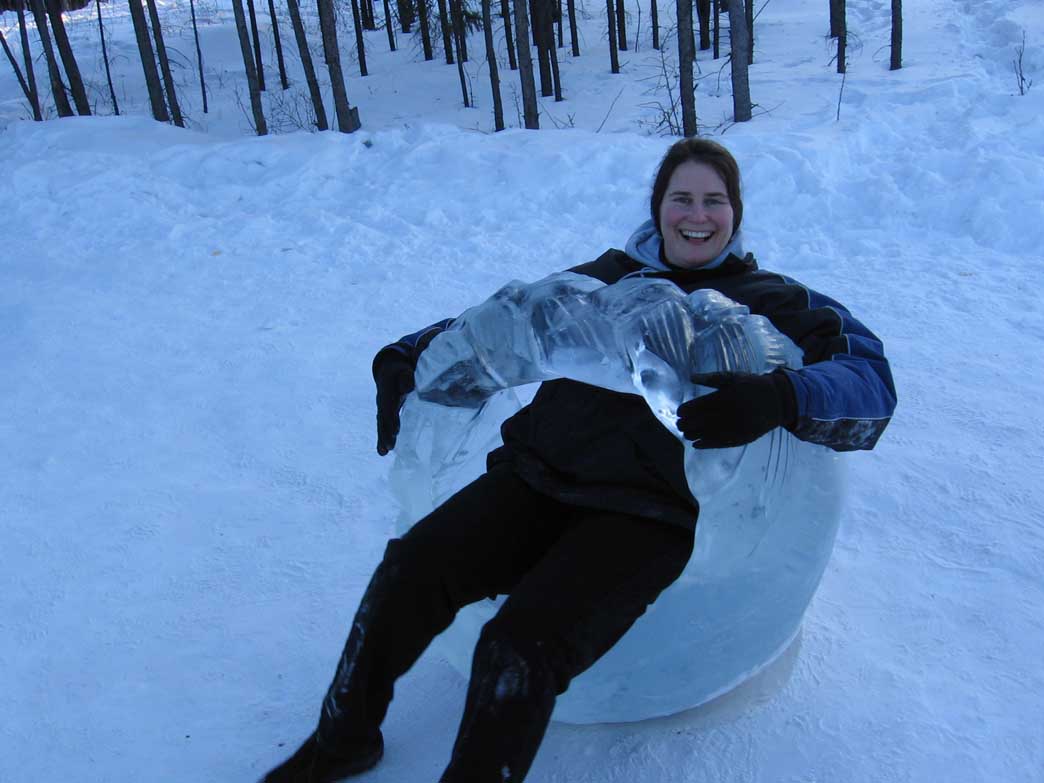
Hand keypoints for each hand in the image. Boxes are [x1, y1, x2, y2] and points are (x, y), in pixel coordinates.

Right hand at [374, 353, 415, 455]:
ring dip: (383, 438)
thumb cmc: (400, 370)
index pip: (389, 407)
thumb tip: (408, 388)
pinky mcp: (384, 414)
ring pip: (381, 425)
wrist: (388, 370)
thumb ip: (406, 378)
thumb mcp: (403, 370)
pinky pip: (382, 427)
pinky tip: (382, 452)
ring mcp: (382, 408)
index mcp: (387, 391)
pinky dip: (382, 439)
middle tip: (389, 446)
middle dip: (386, 433)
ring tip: (384, 452)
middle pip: (383, 419)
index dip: (391, 419)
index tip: (395, 432)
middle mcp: (382, 401)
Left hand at [677, 371, 795, 448]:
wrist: (777, 401)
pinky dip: (707, 445)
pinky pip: (721, 443)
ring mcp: (737, 427)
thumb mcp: (732, 377)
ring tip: (685, 433)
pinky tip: (696, 444)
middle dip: (687, 424)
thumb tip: (691, 377)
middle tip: (679, 424)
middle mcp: (731, 413)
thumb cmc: (751, 386)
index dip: (686, 410)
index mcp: (727, 397)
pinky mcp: (742, 438)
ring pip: (709, 434)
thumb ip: (711, 378)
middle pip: (702, 421)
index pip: (700, 406)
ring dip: (694, 435)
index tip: (679, 412)